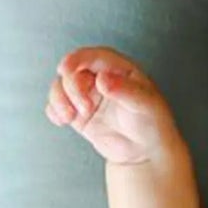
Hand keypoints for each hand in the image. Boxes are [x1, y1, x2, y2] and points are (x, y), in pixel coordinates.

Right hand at [45, 47, 177, 164]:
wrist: (147, 150)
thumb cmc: (152, 122)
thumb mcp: (145, 104)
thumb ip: (125, 91)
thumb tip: (102, 79)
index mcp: (117, 68)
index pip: (92, 57)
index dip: (76, 60)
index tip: (65, 69)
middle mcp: (99, 77)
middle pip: (72, 72)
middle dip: (72, 88)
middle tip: (85, 108)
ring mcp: (87, 95)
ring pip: (60, 87)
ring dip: (59, 99)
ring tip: (69, 117)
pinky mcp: (78, 113)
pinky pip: (58, 106)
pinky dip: (54, 111)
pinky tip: (61, 121)